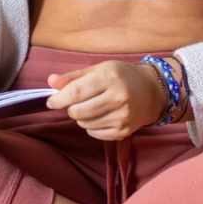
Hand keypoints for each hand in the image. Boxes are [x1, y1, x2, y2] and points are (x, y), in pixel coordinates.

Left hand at [46, 61, 166, 140]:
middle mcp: (118, 98)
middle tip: (77, 102)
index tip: (51, 101)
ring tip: (92, 107)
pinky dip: (91, 126)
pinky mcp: (123, 131)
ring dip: (81, 117)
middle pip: (77, 112)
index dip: (58, 99)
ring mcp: (122, 117)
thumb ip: (73, 77)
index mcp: (110, 78)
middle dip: (70, 108)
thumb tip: (50, 81)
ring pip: (84, 124)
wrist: (152, 92)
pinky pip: (94, 133)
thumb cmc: (122, 77)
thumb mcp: (99, 70)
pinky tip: (100, 116)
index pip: (76, 92)